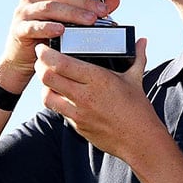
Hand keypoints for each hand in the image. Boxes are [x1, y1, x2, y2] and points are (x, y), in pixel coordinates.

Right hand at [0, 0, 119, 93]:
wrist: (23, 59)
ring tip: (90, 20)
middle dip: (83, 0)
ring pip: (49, 7)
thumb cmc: (48, 36)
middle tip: (101, 10)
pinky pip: (34, 26)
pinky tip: (61, 30)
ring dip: (72, 13)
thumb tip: (114, 0)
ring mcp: (23, 13)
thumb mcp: (68, 20)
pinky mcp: (19, 30)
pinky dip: (48, 27)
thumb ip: (88, 9)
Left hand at [34, 38, 160, 160]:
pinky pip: (57, 110)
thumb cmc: (137, 110)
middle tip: (42, 61)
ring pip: (46, 96)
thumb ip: (137, 57)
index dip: (46, 53)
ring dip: (44, 86)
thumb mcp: (136, 80)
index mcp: (98, 79)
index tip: (43, 47)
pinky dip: (55, 101)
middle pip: (47, 77)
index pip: (60, 63)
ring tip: (50, 79)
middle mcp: (85, 95)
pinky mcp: (77, 125)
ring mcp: (79, 112)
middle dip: (40, 66)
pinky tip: (61, 95)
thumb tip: (143, 41)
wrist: (138, 141)